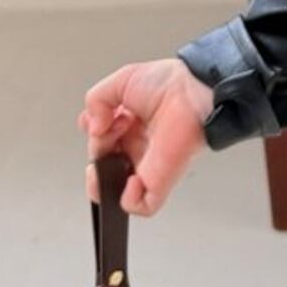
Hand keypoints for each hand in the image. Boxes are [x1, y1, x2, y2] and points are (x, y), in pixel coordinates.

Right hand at [79, 57, 215, 216]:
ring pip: (115, 189)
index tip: (100, 119)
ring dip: (101, 179)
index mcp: (130, 125)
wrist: (193, 90)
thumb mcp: (122, 81)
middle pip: (102, 165)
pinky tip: (129, 177)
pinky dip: (128, 199)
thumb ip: (97, 100)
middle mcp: (138, 146)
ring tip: (112, 154)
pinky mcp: (161, 180)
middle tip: (108, 130)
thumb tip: (92, 128)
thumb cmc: (170, 83)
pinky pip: (142, 206)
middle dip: (96, 150)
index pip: (100, 141)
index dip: (93, 133)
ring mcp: (148, 165)